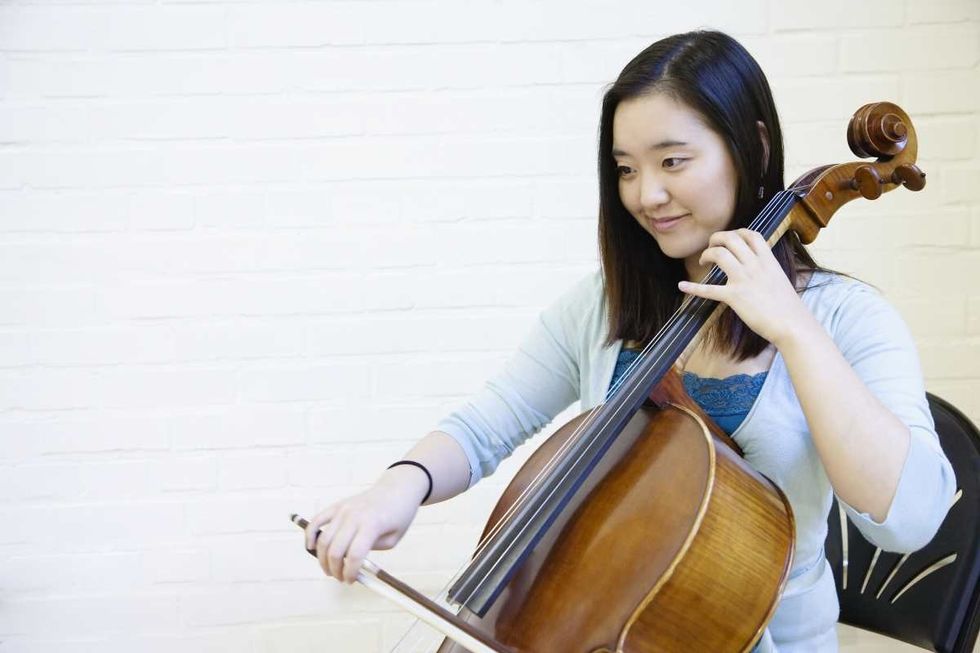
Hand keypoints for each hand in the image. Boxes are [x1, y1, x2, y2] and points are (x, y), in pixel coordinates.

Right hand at [303, 468, 426, 583]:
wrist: (397, 489)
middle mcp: (354, 516)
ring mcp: (343, 509)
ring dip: (323, 559)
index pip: (354, 555)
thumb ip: (371, 553)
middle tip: (340, 578)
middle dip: (335, 570)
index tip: (350, 581)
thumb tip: (349, 566)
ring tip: (330, 569)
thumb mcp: (393, 539)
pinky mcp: (337, 505)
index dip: (350, 572)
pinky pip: (317, 520)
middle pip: (335, 550)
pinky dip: (310, 535)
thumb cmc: (398, 516)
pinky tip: (310, 547)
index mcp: (372, 525)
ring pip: (324, 539)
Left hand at [677, 229, 809, 346]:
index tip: (729, 238)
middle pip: (730, 239)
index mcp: (768, 260)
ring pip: (719, 254)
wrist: (792, 324)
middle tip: (711, 247)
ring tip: (703, 262)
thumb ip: (767, 270)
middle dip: (716, 239)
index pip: (751, 234)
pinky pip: (709, 289)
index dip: (737, 232)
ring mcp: (743, 280)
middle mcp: (755, 265)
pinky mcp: (734, 297)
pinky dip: (693, 287)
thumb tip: (759, 268)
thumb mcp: (780, 279)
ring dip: (707, 254)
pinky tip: (682, 286)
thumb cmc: (788, 306)